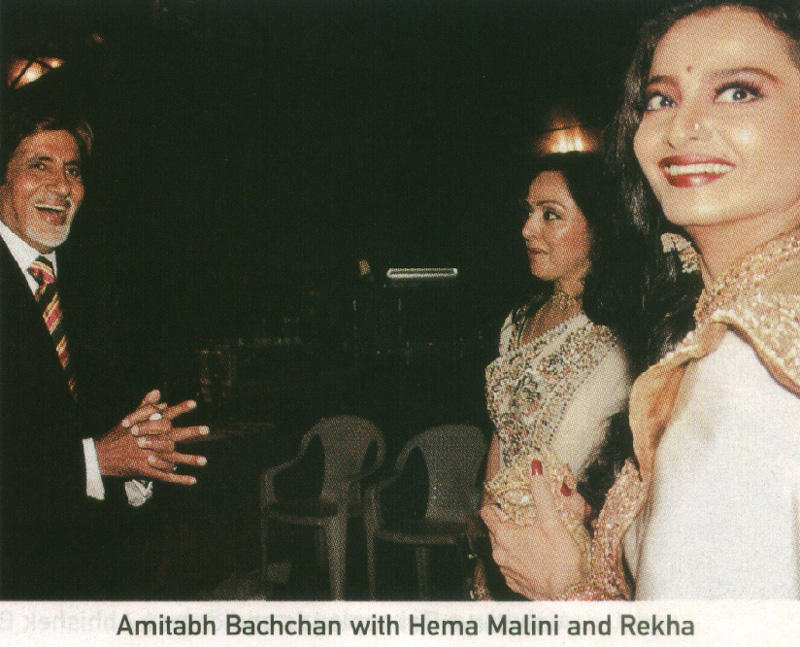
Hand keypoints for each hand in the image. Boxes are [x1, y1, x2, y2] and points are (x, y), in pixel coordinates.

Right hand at [95, 389, 207, 484]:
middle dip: (191, 432)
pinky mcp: (146, 470)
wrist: (101, 455)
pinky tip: (193, 480)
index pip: (167, 415)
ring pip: (173, 457)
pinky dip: (179, 479)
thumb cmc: (118, 435)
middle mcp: (151, 440)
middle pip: (174, 435)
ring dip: (189, 460)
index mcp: (148, 427)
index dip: (180, 408)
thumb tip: (158, 392)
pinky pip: (165, 476)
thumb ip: (146, 405)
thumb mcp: (130, 419)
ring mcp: (149, 456)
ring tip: (205, 461)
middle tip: (206, 429)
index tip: (194, 403)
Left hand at [480, 460, 588, 598]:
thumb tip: (535, 467)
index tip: (509, 502)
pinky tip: (536, 556)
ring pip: (504, 548)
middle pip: (495, 530)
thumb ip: (541, 493)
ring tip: (534, 537)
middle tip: (527, 518)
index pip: (487, 513)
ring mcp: (506, 571)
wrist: (570, 597)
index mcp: (503, 536)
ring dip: (515, 541)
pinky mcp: (515, 584)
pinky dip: (520, 558)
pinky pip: (512, 565)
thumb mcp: (552, 521)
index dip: (497, 504)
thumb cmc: (561, 560)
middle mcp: (499, 554)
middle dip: (509, 522)